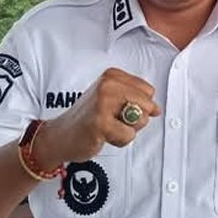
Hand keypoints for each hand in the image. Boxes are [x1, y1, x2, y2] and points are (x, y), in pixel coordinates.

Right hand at [34, 68, 160, 165]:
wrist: (60, 135)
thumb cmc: (88, 118)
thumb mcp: (111, 99)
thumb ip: (135, 99)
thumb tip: (156, 109)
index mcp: (112, 75)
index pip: (148, 90)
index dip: (139, 105)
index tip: (119, 108)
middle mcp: (108, 84)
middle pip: (147, 105)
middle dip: (135, 119)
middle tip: (113, 120)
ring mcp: (103, 102)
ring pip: (140, 121)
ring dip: (126, 131)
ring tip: (107, 127)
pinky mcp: (100, 122)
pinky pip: (128, 135)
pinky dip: (119, 141)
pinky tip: (102, 136)